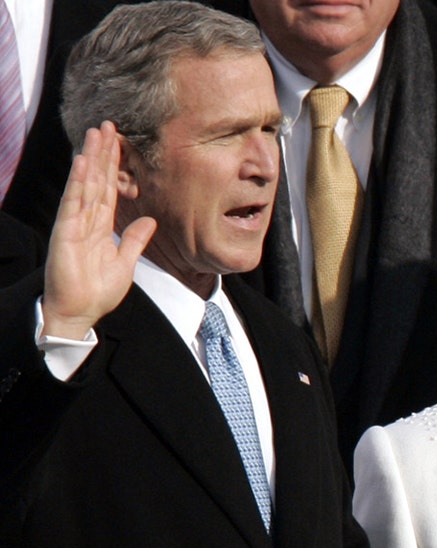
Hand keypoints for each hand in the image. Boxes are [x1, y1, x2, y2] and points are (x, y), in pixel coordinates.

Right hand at [44, 124, 154, 338]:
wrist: (80, 311)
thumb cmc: (98, 290)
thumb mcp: (125, 262)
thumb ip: (134, 240)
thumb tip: (150, 221)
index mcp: (101, 226)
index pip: (109, 189)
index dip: (114, 166)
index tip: (119, 144)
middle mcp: (87, 220)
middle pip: (97, 180)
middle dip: (102, 153)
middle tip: (108, 125)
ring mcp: (75, 223)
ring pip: (85, 184)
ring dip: (91, 158)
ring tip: (96, 133)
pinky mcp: (66, 232)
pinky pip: (74, 203)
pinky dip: (79, 183)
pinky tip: (83, 163)